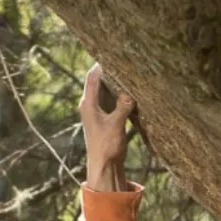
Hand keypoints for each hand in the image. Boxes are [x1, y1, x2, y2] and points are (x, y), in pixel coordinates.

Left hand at [80, 63, 135, 192]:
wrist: (104, 168)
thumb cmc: (106, 147)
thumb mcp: (116, 125)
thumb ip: (122, 107)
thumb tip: (130, 94)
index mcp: (88, 104)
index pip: (92, 77)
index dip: (101, 63)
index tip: (112, 52)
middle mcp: (90, 105)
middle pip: (99, 81)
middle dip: (111, 70)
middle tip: (126, 59)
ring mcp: (98, 112)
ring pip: (107, 90)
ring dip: (117, 82)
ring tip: (130, 71)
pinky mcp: (106, 119)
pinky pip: (112, 101)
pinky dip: (120, 94)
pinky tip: (132, 90)